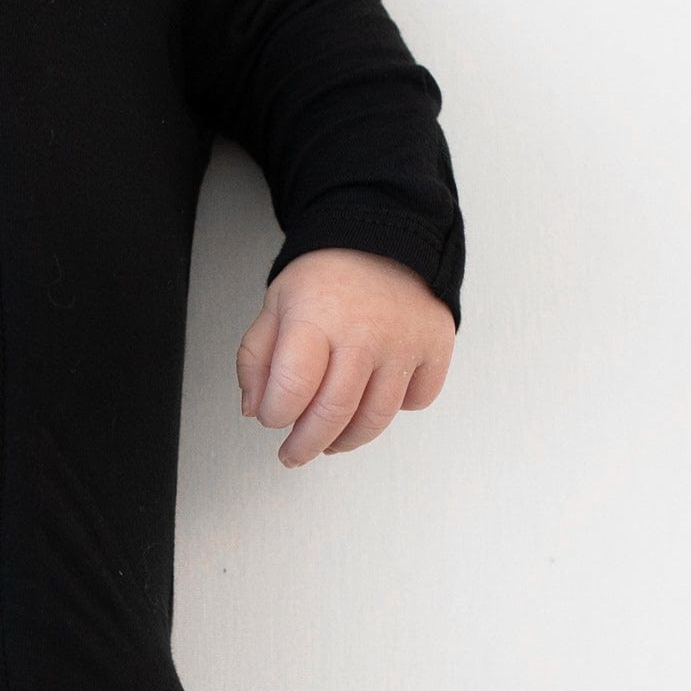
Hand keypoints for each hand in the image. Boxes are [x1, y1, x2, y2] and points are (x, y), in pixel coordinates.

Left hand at [235, 248, 455, 466]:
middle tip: (293, 453)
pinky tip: (374, 397)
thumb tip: (255, 409)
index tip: (270, 416)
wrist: (383, 237)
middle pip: (333, 415)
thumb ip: (257, 358)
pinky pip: (416, 400)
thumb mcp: (276, 304)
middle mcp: (364, 332)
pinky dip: (396, 409)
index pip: (290, 391)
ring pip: (375, 419)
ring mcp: (404, 342)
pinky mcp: (436, 346)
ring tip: (329, 441)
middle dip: (305, 445)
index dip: (274, 415)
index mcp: (316, 318)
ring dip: (345, 441)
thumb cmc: (328, 276)